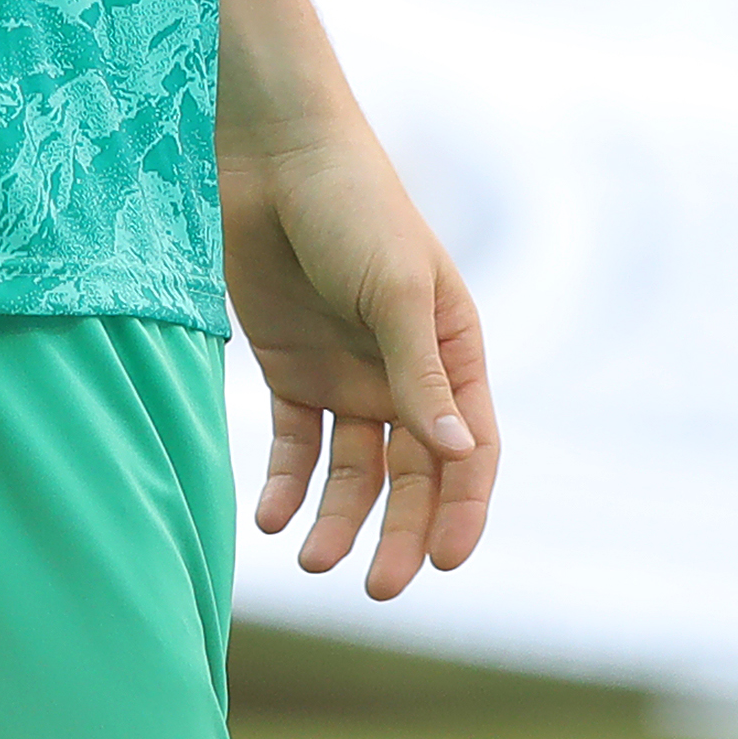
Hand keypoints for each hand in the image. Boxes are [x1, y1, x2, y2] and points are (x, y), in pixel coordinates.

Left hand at [223, 123, 495, 599]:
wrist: (267, 151)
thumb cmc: (351, 204)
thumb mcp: (394, 289)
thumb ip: (419, 375)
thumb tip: (458, 454)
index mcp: (451, 348)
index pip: (470, 448)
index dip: (463, 508)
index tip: (441, 562)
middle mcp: (403, 370)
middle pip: (410, 472)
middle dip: (399, 531)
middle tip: (377, 587)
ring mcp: (345, 371)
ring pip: (350, 470)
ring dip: (338, 518)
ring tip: (312, 560)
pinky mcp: (289, 367)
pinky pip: (292, 443)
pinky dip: (284, 483)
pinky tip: (269, 517)